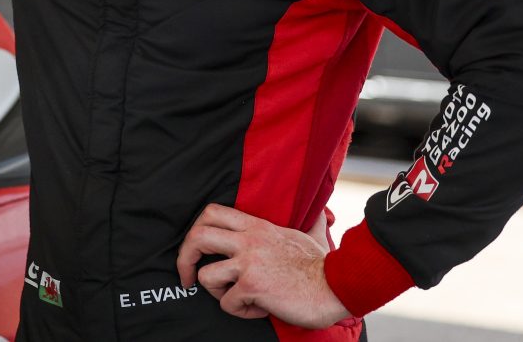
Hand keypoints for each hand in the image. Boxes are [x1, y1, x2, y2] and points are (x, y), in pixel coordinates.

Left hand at [175, 203, 350, 328]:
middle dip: (184, 259)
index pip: (211, 212)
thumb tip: (316, 213)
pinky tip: (261, 308)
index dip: (195, 230)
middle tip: (188, 278)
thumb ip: (296, 223)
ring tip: (237, 297)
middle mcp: (248, 240)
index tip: (196, 251)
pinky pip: (227, 303)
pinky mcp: (253, 286)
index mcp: (256, 226)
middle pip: (197, 237)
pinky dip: (241, 311)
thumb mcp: (304, 233)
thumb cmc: (320, 265)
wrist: (337, 285)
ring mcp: (249, 262)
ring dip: (216, 293)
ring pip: (206, 275)